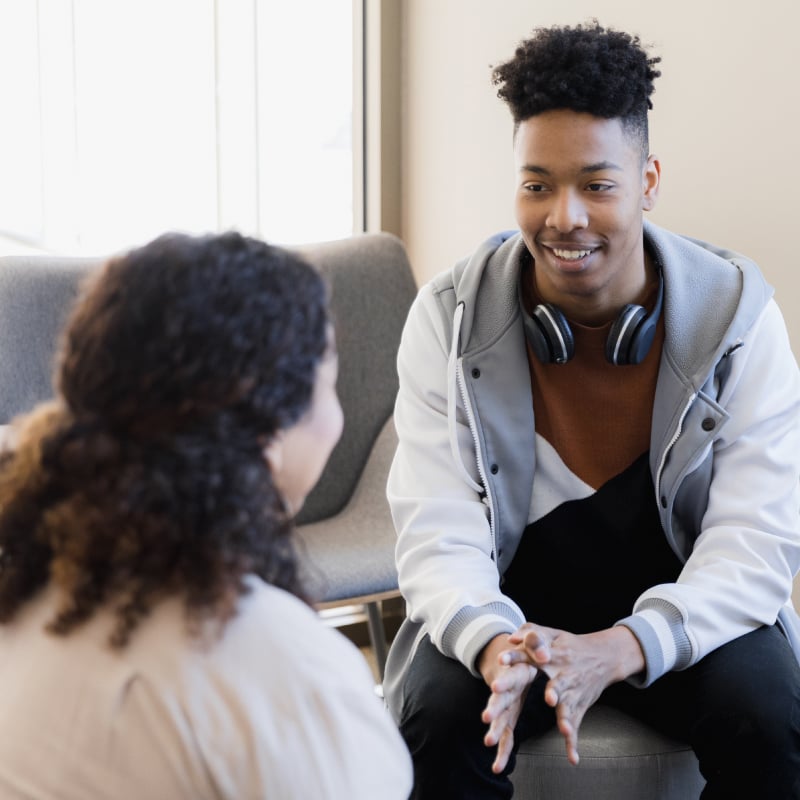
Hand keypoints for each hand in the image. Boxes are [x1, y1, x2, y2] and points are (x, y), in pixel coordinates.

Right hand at [479, 633, 537, 773]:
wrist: (511, 659)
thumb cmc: (523, 650)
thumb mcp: (530, 640)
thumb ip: (535, 643)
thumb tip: (544, 654)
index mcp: (513, 672)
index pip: (507, 676)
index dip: (502, 681)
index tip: (496, 686)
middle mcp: (505, 690)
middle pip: (499, 699)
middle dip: (494, 708)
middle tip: (487, 717)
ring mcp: (505, 705)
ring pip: (500, 720)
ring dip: (496, 731)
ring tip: (490, 743)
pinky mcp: (508, 717)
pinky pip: (507, 736)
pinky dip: (503, 751)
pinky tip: (498, 766)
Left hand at [513, 623, 644, 764]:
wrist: (605, 656)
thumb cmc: (572, 645)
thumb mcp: (552, 634)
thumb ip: (530, 633)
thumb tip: (510, 638)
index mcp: (552, 656)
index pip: (531, 654)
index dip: (516, 657)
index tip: (501, 660)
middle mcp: (564, 675)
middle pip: (557, 684)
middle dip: (552, 692)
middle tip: (548, 698)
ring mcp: (574, 692)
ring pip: (570, 707)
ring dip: (567, 718)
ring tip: (564, 728)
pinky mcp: (579, 706)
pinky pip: (576, 725)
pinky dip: (574, 742)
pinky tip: (572, 758)